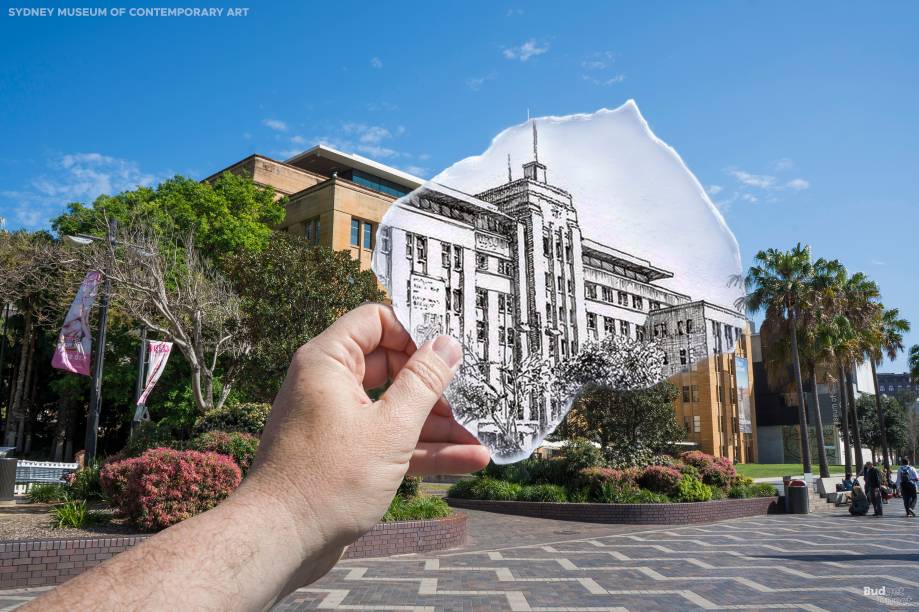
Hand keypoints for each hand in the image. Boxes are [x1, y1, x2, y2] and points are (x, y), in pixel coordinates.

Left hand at [239, 303, 489, 583]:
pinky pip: (389, 440)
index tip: (449, 350)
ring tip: (480, 436)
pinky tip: (467, 460)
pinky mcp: (346, 454)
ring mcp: (338, 421)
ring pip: (395, 409)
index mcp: (329, 362)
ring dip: (437, 424)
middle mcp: (330, 385)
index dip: (413, 331)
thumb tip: (447, 345)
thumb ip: (423, 383)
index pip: (375, 321)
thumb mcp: (390, 428)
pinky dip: (422, 449)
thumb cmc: (327, 480)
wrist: (281, 542)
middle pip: (392, 367)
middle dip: (435, 385)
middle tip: (473, 395)